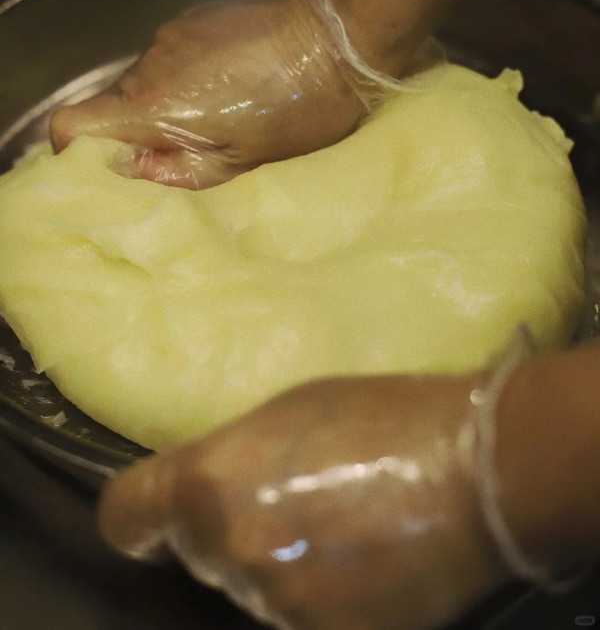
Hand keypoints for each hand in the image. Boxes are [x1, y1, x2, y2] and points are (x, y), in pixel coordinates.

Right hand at [50, 0, 368, 189]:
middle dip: (139, 134)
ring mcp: (172, 35)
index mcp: (155, 104)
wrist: (339, 33)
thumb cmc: (300, 108)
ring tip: (220, 116)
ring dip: (168, 104)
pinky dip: (186, 78)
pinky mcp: (196, 18)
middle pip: (114, 106)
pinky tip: (231, 85)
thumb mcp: (244, 159)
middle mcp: (150, 64)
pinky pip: (172, 58)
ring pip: (146, 82)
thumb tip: (136, 171)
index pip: (72, 123)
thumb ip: (181, 170)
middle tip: (187, 153)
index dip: (75, 151)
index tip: (107, 169)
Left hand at [98, 374, 506, 629]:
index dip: (142, 518)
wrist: (481, 470)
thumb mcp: (291, 409)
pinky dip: (319, 595)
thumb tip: (212, 488)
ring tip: (340, 529)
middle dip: (228, 530)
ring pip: (250, 587)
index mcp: (208, 483)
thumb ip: (234, 455)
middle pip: (198, 552)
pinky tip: (363, 563)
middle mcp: (227, 552)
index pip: (127, 517)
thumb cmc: (384, 417)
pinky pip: (298, 616)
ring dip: (278, 565)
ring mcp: (276, 605)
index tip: (161, 518)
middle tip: (293, 500)